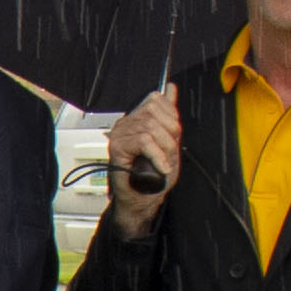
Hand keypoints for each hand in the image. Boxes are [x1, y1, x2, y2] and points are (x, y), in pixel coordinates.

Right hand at [101, 84, 182, 230]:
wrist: (141, 201)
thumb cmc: (152, 176)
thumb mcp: (168, 142)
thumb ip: (169, 115)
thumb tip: (170, 89)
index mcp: (136, 119)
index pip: (156, 100)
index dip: (171, 118)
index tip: (173, 139)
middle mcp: (126, 123)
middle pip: (154, 111)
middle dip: (170, 133)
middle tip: (169, 153)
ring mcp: (120, 134)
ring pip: (150, 126)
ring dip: (165, 148)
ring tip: (164, 163)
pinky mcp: (117, 147)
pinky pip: (143, 141)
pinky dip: (158, 155)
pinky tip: (160, 166)